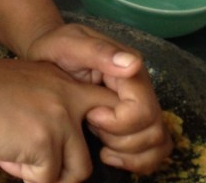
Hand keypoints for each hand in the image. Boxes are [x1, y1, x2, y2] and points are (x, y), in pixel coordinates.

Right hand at [0, 57, 118, 182]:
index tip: (70, 141)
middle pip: (95, 143)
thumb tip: (58, 145)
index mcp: (62, 80)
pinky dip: (24, 174)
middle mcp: (68, 98)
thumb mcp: (25, 84)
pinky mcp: (47, 143)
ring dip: (48, 174)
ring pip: (76, 170)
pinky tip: (4, 155)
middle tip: (49, 168)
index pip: (105, 104)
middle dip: (73, 166)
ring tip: (18, 159)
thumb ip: (48, 105)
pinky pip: (46, 178)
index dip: (99, 130)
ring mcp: (61, 121)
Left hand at [25, 23, 172, 176]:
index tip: (90, 113)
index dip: (117, 122)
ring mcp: (143, 106)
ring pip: (159, 143)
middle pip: (153, 130)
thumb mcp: (67, 43)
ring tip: (97, 137)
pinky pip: (156, 151)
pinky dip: (135, 161)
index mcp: (130, 67)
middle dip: (119, 139)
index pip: (143, 109)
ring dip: (128, 152)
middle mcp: (142, 87)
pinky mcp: (138, 122)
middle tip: (90, 124)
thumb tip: (134, 63)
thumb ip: (98, 51)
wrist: (47, 59)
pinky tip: (107, 154)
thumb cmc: (55, 50)